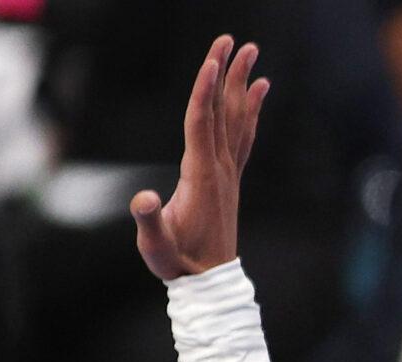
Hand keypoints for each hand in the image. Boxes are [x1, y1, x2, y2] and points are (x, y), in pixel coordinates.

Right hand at [132, 37, 269, 279]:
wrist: (209, 282)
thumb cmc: (178, 263)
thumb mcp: (155, 246)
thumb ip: (149, 221)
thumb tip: (142, 199)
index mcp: (200, 176)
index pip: (200, 123)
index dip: (204, 90)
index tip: (212, 59)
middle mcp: (220, 168)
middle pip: (222, 111)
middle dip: (226, 74)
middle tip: (232, 40)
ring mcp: (228, 172)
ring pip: (236, 118)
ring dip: (242, 84)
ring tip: (252, 53)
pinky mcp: (230, 178)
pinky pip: (243, 135)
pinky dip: (251, 110)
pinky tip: (259, 91)